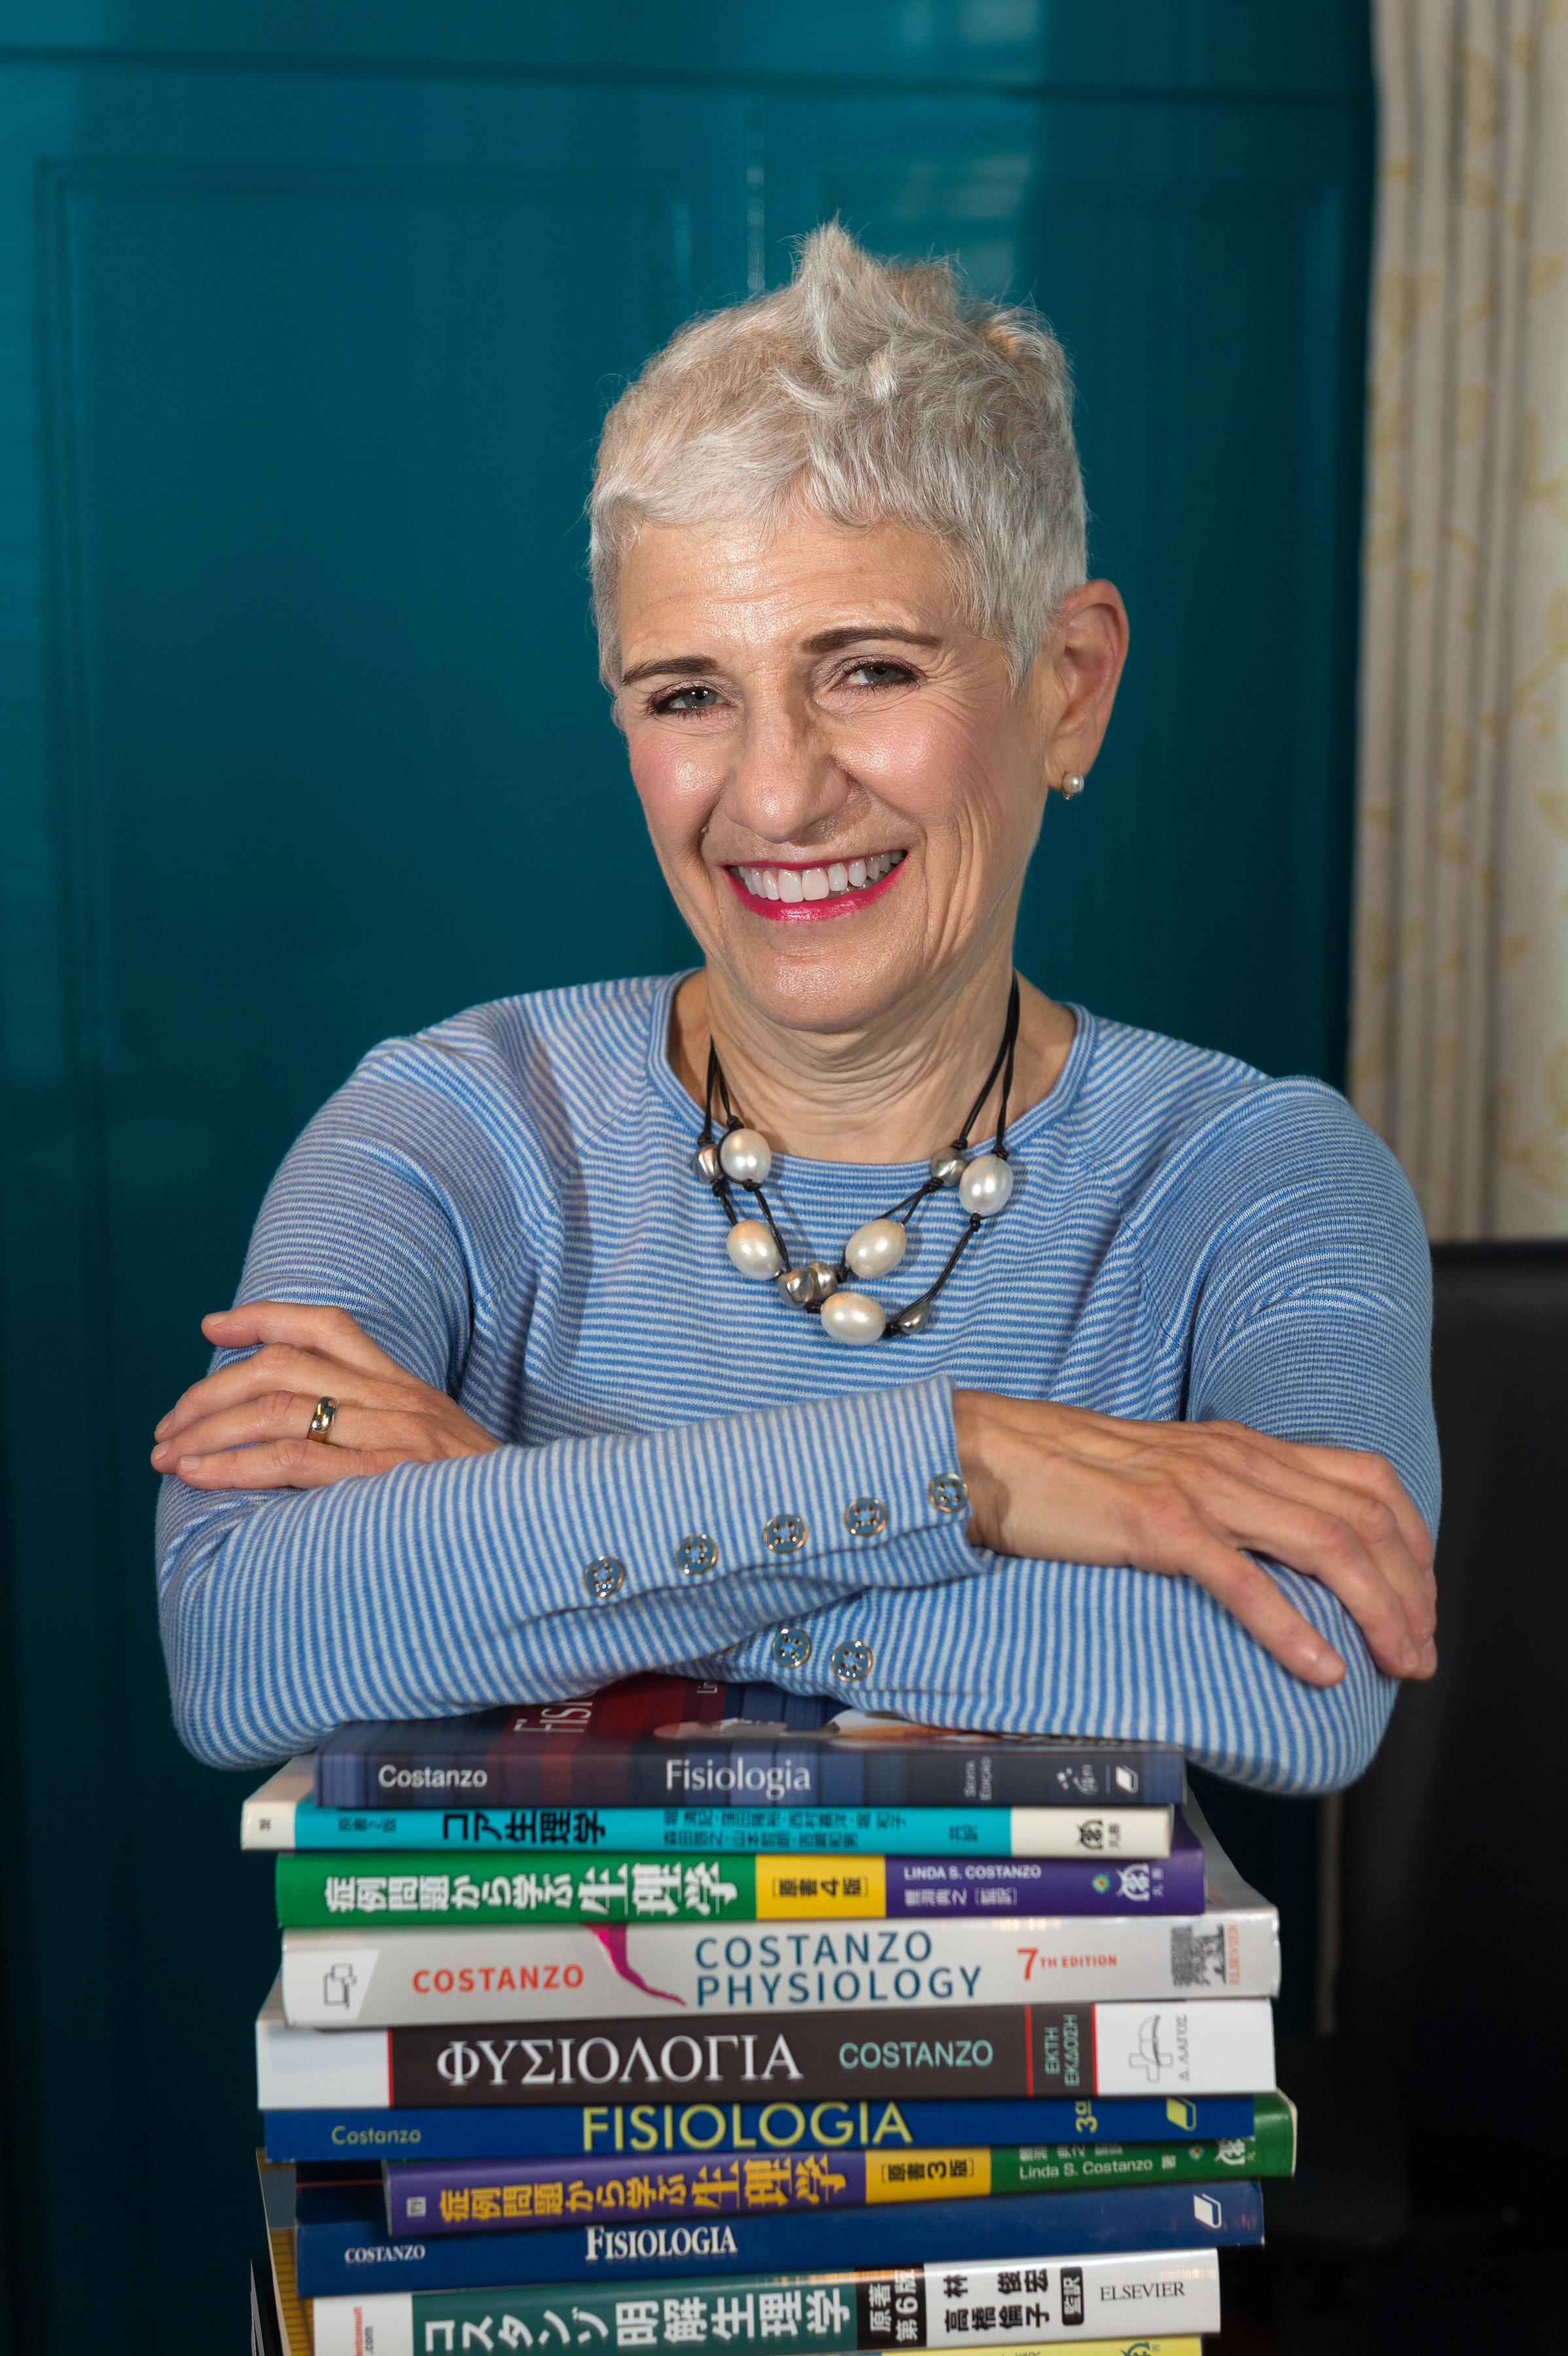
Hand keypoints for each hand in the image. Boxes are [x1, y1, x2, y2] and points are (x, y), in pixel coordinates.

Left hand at [151, 1303, 500, 1489]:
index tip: (212, 1327)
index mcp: (407, 1389)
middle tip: (169, 1424)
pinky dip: (233, 1465)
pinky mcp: (383, 1478)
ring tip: (168, 1454)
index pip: (329, 1327)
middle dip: (210, 1391)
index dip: (264, 1317)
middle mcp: (397, 1400)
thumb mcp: (442, 1452)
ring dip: (207, 1430)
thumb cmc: (482, 1505)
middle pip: (282, 1365)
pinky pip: (292, 1458)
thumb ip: (387, 1435)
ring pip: (276, 1406)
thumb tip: (320, 1440)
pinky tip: (198, 1476)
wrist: (542, 1534)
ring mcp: (392, 1435)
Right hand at [952, 1391, 1435, 1687]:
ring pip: (1324, 1543)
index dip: (1412, 1542)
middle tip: (1419, 1652)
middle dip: (1409, 1591)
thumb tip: (1273, 1559)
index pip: (1365, 1481)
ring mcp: (1196, 1488)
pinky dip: (1293, 1627)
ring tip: (1394, 1662)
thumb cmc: (1068, 1477)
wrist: (985, 1457)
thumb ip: (1222, 1504)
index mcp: (1240, 1446)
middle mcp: (1233, 1458)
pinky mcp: (1155, 1525)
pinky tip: (1321, 1667)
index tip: (1420, 1601)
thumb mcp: (1167, 1478)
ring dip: (1375, 1609)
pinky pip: (1242, 1578)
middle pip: (1362, 1517)